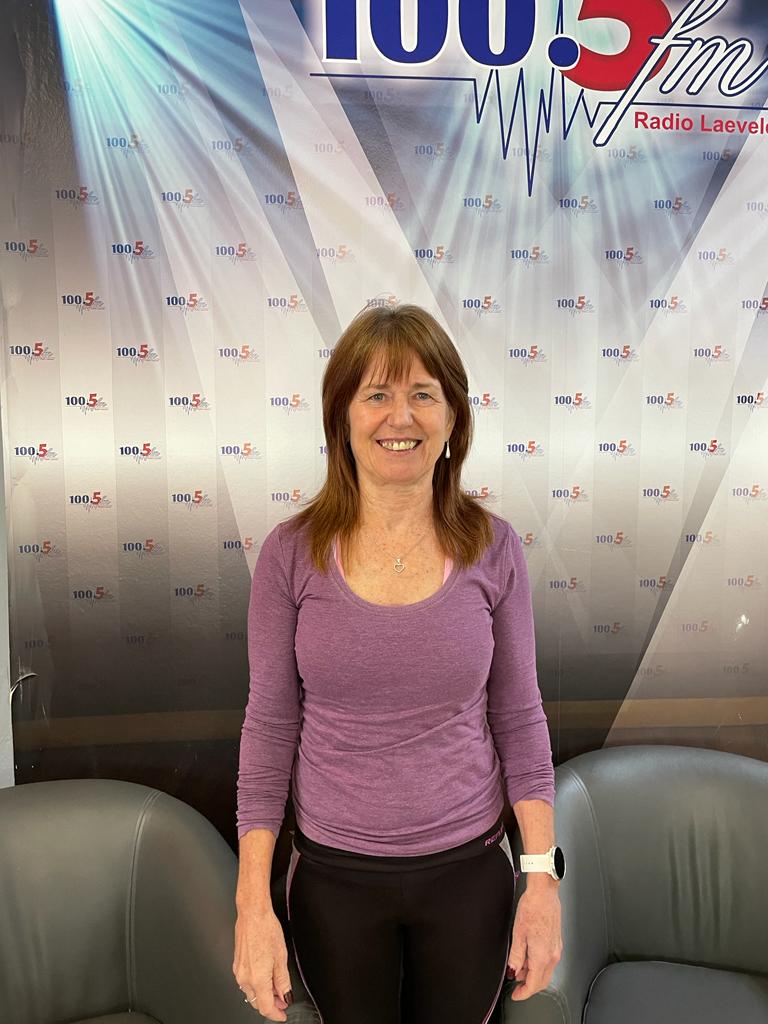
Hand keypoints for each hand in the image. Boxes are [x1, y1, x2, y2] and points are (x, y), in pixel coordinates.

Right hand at [233, 904, 292, 1020]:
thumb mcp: (281, 957)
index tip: (283, 1015)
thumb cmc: (266, 929)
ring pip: (250, 993)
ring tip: (276, 988)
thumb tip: (285, 994)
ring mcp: (238, 971)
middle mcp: (245, 978)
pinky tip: (265, 977)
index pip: (266, 1007)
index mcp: (257, 979)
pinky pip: (246, 982)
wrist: (252, 913)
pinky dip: (256, 985)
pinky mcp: (236, 964)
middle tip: (283, 1000)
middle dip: (271, 1004)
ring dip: (263, 994)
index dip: (276, 1014)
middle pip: (257, 1002)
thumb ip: (283, 980)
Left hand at [506, 881, 561, 1000]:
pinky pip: (549, 961)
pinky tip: (529, 957)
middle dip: (529, 986)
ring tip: (519, 968)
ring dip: (533, 975)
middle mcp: (553, 955)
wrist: (544, 892)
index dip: (523, 993)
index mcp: (542, 956)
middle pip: (542, 981)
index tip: (515, 995)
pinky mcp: (557, 942)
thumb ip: (516, 956)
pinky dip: (539, 965)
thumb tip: (513, 971)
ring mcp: (556, 948)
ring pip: (546, 971)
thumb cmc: (532, 908)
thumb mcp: (518, 933)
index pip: (534, 984)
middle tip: (516, 986)